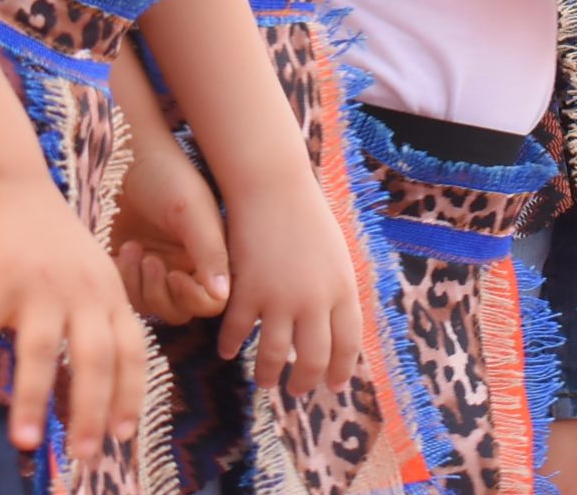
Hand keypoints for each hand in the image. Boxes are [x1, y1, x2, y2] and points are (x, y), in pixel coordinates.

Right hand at [0, 180, 150, 452]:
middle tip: (83, 456)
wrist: (10, 184)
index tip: (123, 436)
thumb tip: (88, 392)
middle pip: (94, 360)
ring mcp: (40, 284)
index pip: (131, 352)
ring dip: (31, 401)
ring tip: (22, 443)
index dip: (129, 395)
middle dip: (90, 413)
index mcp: (109, 292)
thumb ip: (93, 321)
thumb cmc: (49, 240)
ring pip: (40, 352)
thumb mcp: (88, 274)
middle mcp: (82, 290)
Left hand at [109, 128, 231, 324]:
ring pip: (150, 306)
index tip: (175, 276)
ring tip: (134, 249)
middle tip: (150, 260)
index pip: (210, 302)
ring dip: (140, 286)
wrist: (125, 156)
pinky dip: (122, 280)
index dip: (193, 298)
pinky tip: (122, 250)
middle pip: (179, 311)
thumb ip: (210, 252)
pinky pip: (125, 295)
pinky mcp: (125, 267)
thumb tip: (223, 296)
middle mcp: (182, 267)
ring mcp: (153, 269)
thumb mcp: (192, 211)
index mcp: (207, 256)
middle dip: (161, 294)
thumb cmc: (166, 176)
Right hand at [214, 168, 363, 399]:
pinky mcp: (246, 290)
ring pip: (275, 355)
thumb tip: (337, 326)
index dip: (340, 370)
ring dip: (268, 375)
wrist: (272, 185)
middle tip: (296, 391)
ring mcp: (279, 297)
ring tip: (265, 382)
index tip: (333, 386)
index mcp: (343, 289)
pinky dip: (232, 345)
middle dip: (305, 382)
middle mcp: (315, 300)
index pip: (348, 344)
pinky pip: (238, 331)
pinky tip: (228, 351)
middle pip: (313, 358)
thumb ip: (337, 290)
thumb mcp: (336, 253)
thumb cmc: (306, 214)